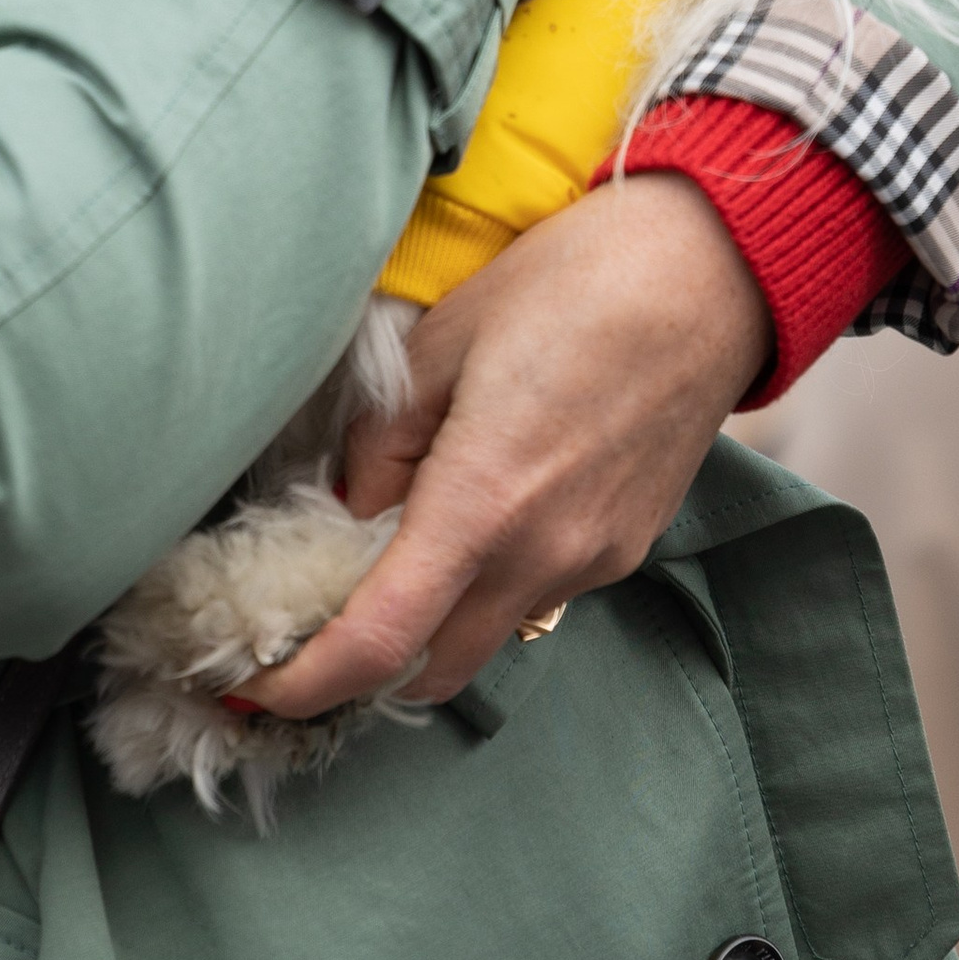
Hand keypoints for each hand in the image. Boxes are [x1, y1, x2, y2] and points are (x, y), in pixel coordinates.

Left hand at [236, 176, 771, 717]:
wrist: (706, 276)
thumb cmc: (571, 283)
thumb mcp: (441, 340)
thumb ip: (380, 441)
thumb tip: (348, 507)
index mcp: (481, 504)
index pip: (376, 642)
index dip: (303, 681)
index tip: (252, 684)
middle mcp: (541, 558)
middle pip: (428, 671)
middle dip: (358, 670)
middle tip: (306, 626)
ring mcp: (591, 564)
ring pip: (485, 637)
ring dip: (427, 627)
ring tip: (387, 556)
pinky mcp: (623, 551)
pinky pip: (535, 597)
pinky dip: (486, 586)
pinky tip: (474, 515)